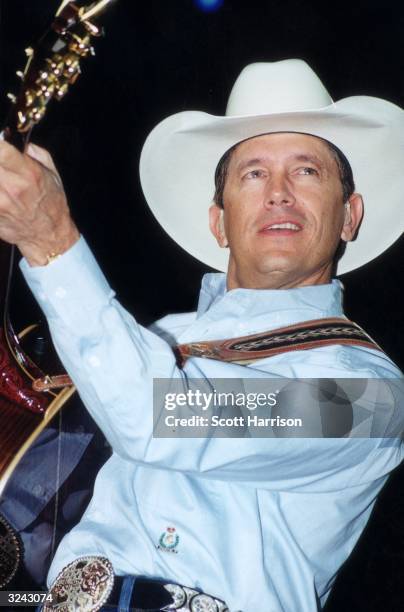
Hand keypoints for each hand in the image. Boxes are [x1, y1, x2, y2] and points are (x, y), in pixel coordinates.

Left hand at [0, 141, 79, 265]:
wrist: (48, 235)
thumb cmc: (51, 203)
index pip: (1, 149)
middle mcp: (12, 187)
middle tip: (1, 167)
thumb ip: (33, 152)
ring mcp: (0, 203)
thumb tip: (13, 139)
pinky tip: (2, 195)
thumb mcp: (51, 172)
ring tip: (3, 180)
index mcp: (29, 173)